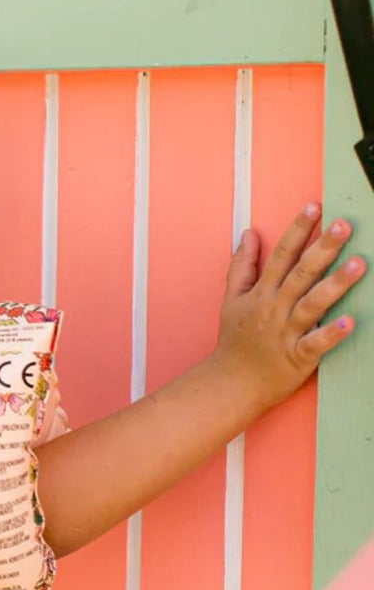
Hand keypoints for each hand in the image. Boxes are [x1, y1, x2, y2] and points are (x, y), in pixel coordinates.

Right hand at [213, 202, 364, 412]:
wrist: (232, 383)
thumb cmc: (235, 341)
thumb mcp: (231, 299)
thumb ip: (241, 266)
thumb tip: (249, 234)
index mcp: (261, 294)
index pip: (281, 255)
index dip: (297, 230)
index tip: (314, 207)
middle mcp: (274, 309)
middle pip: (301, 273)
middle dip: (322, 247)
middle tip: (344, 224)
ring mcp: (286, 332)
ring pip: (313, 303)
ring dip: (336, 283)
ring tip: (359, 263)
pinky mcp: (297, 357)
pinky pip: (316, 344)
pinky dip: (331, 333)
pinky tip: (350, 321)